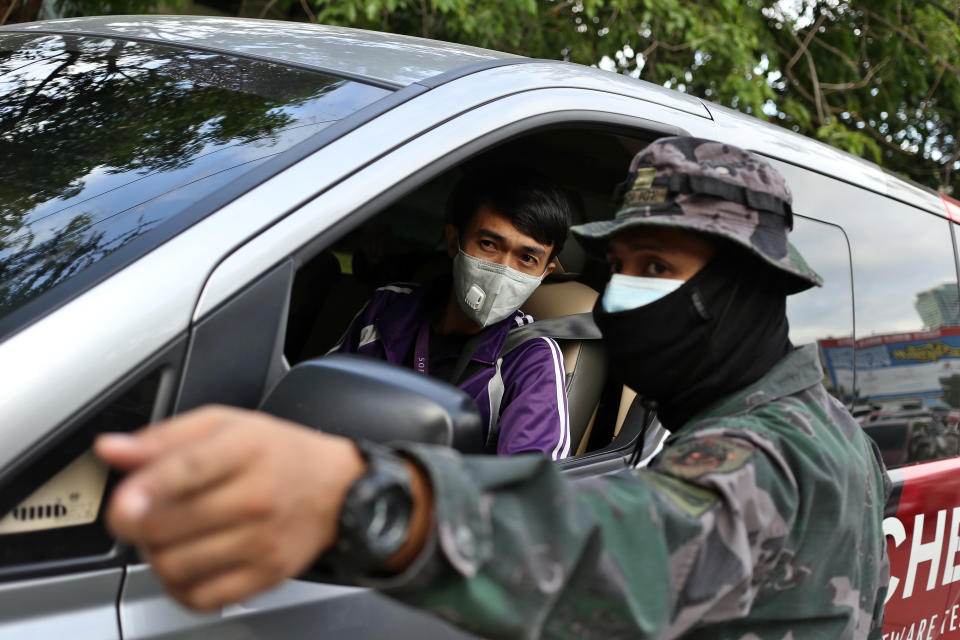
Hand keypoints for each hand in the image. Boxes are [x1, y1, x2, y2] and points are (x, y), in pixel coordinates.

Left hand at [95, 406, 365, 610]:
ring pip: (176, 565)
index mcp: (245, 448)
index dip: (144, 489)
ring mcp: (262, 541)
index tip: (123, 501)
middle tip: (141, 513)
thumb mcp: (227, 425)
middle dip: (138, 524)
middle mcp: (256, 496)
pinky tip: (187, 564)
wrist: (339, 489)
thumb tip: (111, 449)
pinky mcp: (266, 575)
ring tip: (166, 538)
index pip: (186, 470)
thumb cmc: (279, 453)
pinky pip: (201, 597)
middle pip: (169, 524)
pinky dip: (179, 586)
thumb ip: (166, 437)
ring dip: (155, 555)